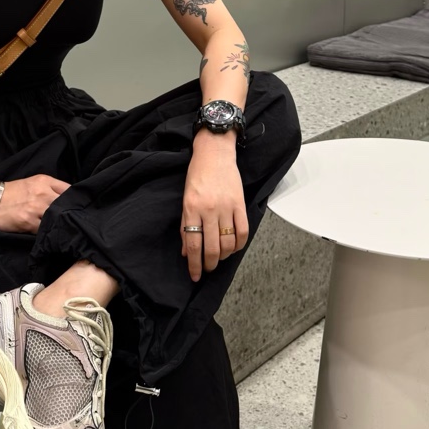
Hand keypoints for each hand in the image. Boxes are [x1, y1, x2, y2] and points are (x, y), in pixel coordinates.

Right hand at [0, 175, 70, 232]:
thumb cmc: (11, 192)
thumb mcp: (32, 182)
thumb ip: (49, 187)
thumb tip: (67, 198)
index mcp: (44, 181)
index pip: (69, 189)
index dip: (74, 199)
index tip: (76, 206)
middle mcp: (43, 193)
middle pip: (66, 205)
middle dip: (70, 212)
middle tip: (73, 220)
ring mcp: (36, 208)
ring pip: (57, 218)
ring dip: (59, 224)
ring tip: (62, 229)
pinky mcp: (29, 222)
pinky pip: (45, 229)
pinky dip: (47, 232)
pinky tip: (48, 234)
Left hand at [181, 147, 248, 281]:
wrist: (214, 154)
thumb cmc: (198, 174)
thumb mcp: (185, 199)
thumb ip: (186, 226)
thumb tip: (186, 251)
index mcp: (192, 209)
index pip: (193, 245)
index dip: (194, 264)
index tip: (195, 275)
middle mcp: (209, 210)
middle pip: (211, 248)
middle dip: (209, 264)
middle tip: (208, 268)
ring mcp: (226, 207)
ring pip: (227, 243)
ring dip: (224, 256)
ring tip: (220, 257)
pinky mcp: (240, 204)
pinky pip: (242, 232)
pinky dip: (239, 245)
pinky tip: (234, 248)